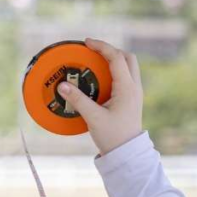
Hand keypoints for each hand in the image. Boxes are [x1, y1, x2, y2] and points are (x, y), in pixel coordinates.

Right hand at [59, 37, 143, 156]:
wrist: (126, 154)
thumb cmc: (112, 137)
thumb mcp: (93, 118)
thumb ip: (78, 100)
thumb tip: (62, 86)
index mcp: (127, 88)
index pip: (116, 58)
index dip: (101, 46)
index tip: (87, 42)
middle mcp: (134, 88)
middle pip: (127, 58)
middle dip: (110, 51)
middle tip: (93, 52)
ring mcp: (135, 94)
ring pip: (128, 68)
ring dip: (113, 61)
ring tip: (95, 64)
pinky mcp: (131, 101)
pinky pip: (124, 79)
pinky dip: (113, 74)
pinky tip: (100, 81)